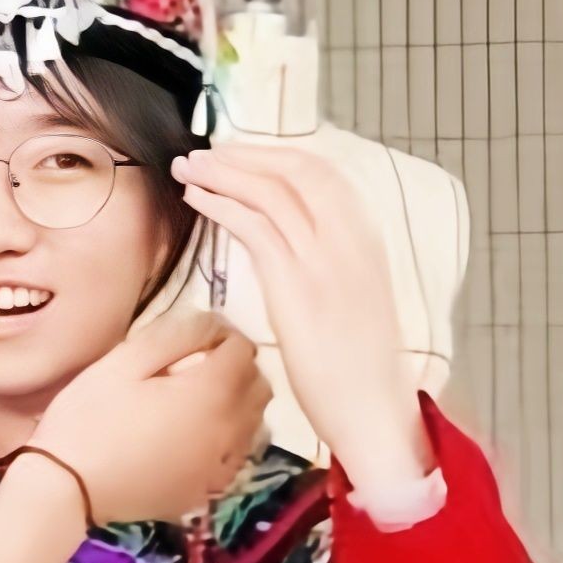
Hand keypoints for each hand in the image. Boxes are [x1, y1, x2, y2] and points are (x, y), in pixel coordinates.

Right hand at [29, 309, 270, 524]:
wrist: (66, 489)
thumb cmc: (89, 418)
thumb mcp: (123, 361)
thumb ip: (175, 333)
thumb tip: (212, 323)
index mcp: (211, 393)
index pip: (244, 350)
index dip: (223, 335)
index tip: (195, 336)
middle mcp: (230, 431)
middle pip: (259, 387)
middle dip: (238, 368)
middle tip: (199, 364)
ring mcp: (220, 467)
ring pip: (254, 424)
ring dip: (238, 404)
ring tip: (199, 401)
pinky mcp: (205, 492)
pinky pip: (236, 459)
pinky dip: (228, 442)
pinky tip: (198, 440)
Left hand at [171, 143, 430, 492]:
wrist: (375, 410)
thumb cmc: (360, 368)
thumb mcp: (353, 302)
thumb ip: (330, 267)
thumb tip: (295, 248)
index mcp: (365, 241)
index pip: (321, 175)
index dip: (276, 156)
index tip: (240, 152)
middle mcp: (349, 241)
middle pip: (294, 172)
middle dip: (244, 155)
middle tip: (204, 152)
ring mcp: (324, 260)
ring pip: (270, 192)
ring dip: (223, 173)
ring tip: (188, 169)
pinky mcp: (296, 284)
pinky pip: (254, 227)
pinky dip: (221, 205)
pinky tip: (197, 200)